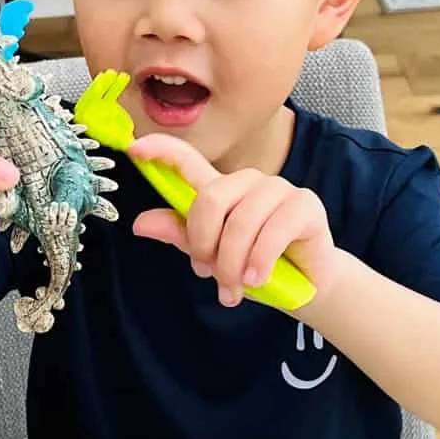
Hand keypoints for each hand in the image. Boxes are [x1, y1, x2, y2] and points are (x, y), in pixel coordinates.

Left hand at [128, 133, 338, 307]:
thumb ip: (181, 235)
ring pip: (240, 222)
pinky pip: (272, 231)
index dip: (162, 151)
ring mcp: (279, 190)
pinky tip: (256, 279)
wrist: (305, 289)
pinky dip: (259, 262)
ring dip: (233, 264)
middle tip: (208, 274)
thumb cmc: (256, 268)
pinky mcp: (305, 204)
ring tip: (236, 288)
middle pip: (210, 200)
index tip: (134, 148)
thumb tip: (139, 223)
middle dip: (204, 245)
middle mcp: (249, 183)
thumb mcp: (212, 257)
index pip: (188, 161)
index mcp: (222, 191)